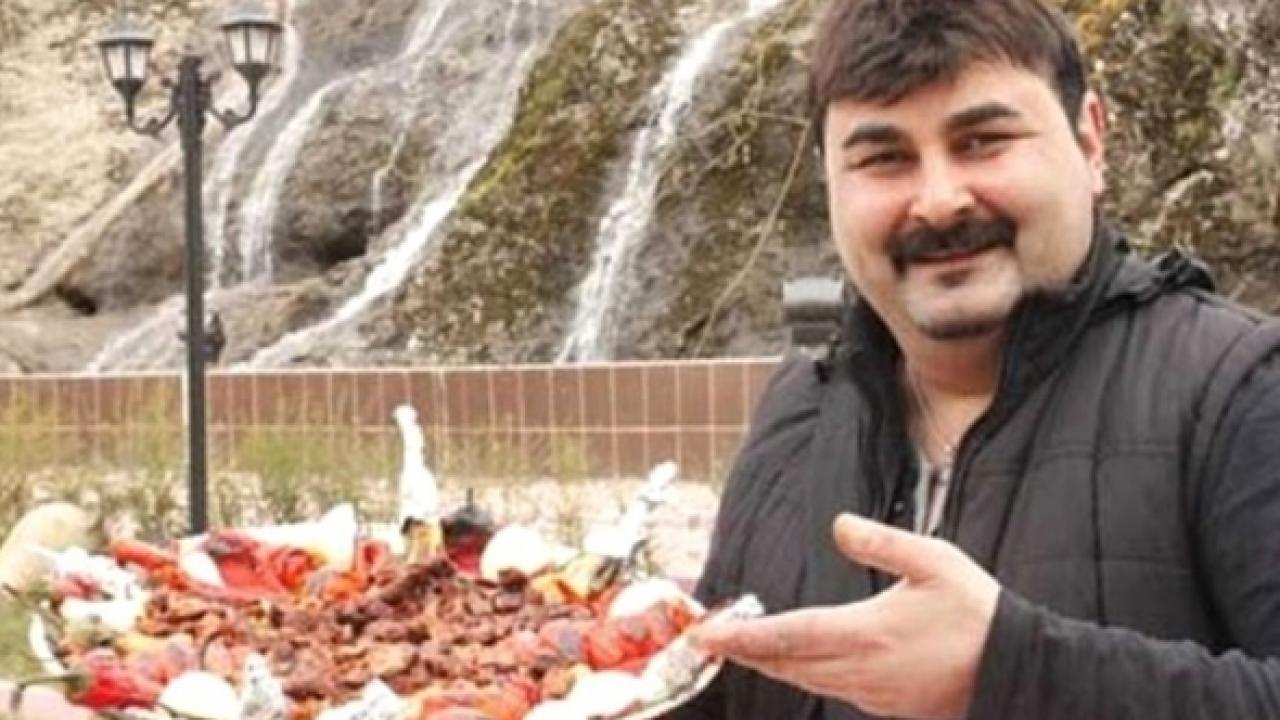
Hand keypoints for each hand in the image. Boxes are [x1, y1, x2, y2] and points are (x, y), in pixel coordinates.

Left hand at [690, 513, 1000, 719]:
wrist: (1016, 669)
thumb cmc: (976, 611)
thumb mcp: (934, 561)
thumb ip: (882, 542)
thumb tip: (838, 524)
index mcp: (866, 632)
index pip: (788, 634)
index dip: (743, 635)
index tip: (707, 633)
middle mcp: (860, 670)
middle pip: (785, 664)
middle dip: (744, 650)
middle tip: (707, 638)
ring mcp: (871, 693)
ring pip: (804, 680)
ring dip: (769, 663)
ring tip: (740, 645)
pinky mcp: (885, 706)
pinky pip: (830, 689)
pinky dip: (801, 674)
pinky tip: (793, 660)